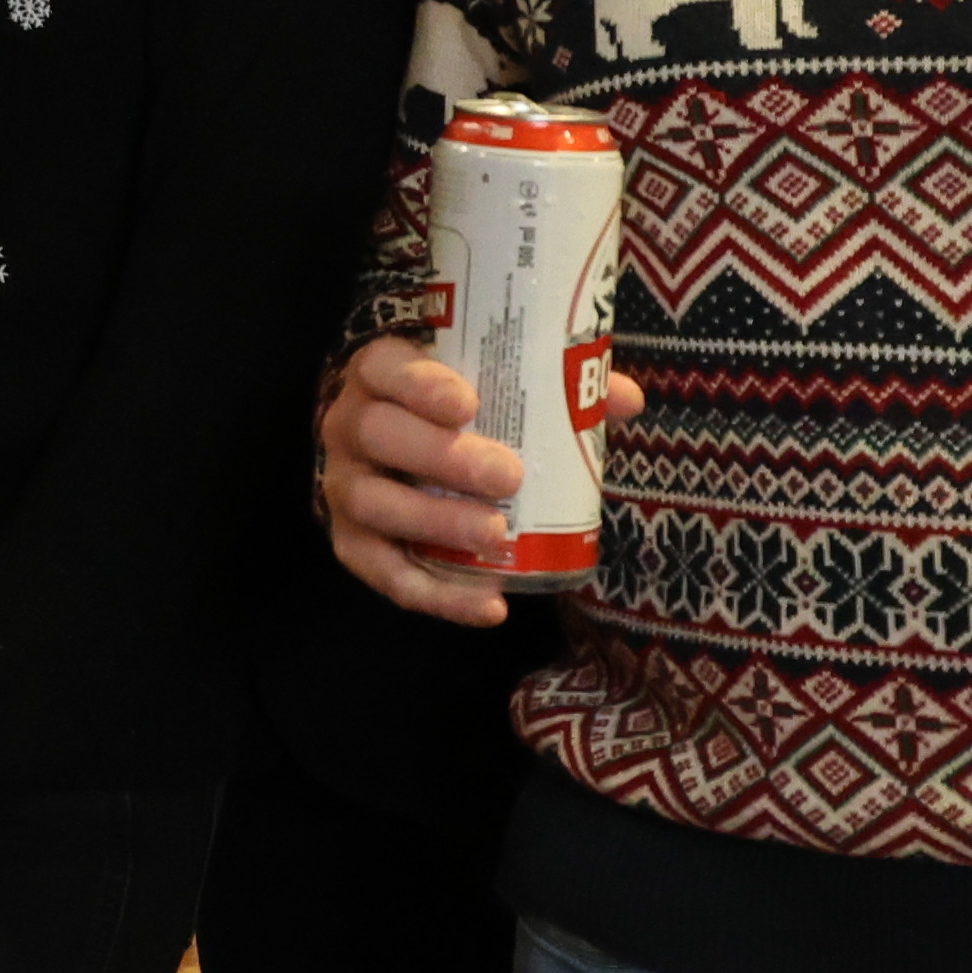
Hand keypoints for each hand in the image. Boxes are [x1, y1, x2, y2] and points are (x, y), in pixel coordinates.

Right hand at [317, 336, 643, 623]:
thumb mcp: (494, 386)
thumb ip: (555, 387)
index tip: (470, 404)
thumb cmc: (454, 412)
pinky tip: (490, 605)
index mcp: (379, 374)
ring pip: (373, 503)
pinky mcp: (352, 543)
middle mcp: (350, 425)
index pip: (385, 368)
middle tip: (508, 476)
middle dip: (441, 457)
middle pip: (376, 433)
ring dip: (435, 523)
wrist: (400, 454)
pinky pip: (383, 573)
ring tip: (497, 535)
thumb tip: (625, 399)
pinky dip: (436, 595)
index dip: (420, 384)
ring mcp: (346, 486)